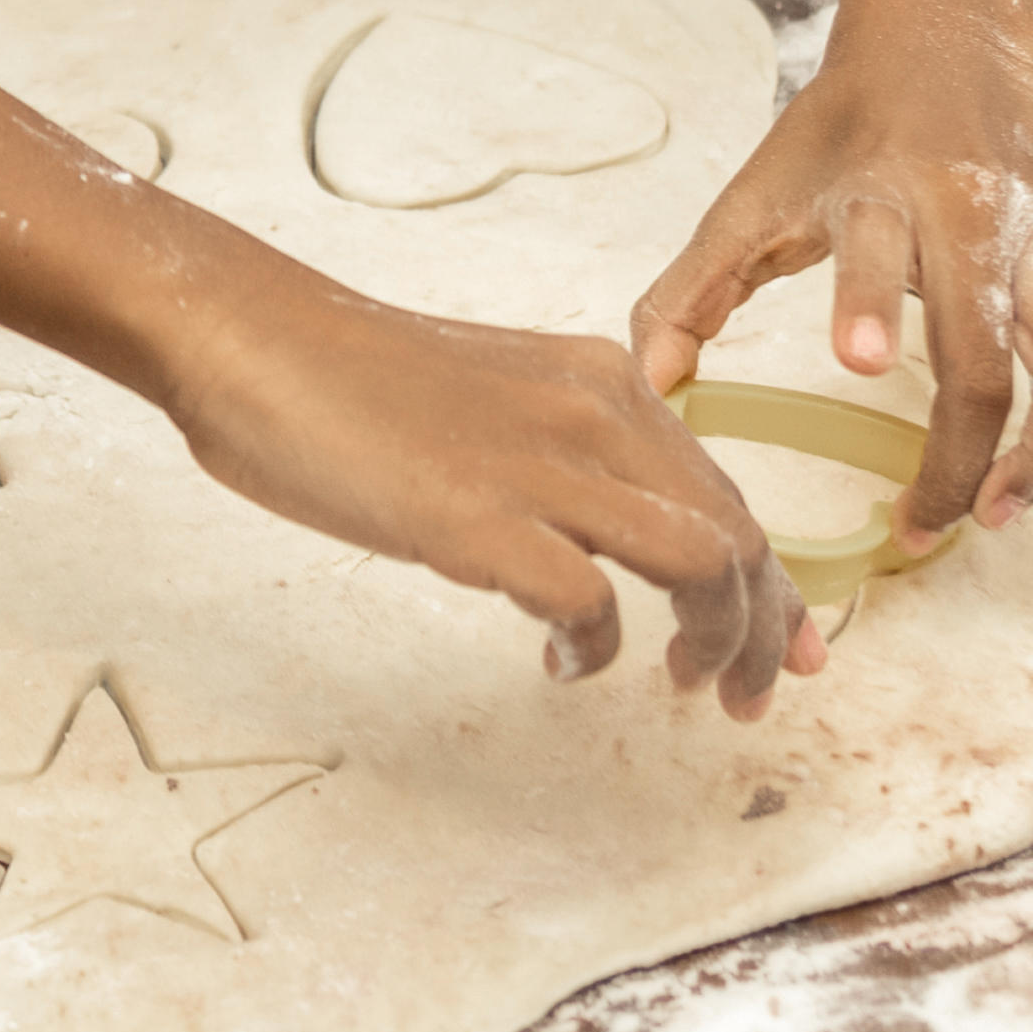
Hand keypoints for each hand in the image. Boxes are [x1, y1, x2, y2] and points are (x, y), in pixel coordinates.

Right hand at [161, 277, 806, 712]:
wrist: (254, 337)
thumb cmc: (349, 377)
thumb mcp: (497, 396)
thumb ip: (562, 448)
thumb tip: (601, 533)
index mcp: (603, 381)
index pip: (725, 492)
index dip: (768, 580)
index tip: (778, 642)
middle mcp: (596, 413)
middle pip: (736, 534)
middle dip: (761, 628)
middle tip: (742, 693)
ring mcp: (542, 464)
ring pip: (701, 563)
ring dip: (713, 640)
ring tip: (683, 686)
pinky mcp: (481, 516)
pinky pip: (589, 602)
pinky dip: (592, 648)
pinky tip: (557, 662)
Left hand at [629, 53, 1032, 540]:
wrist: (931, 45)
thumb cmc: (833, 140)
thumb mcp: (753, 199)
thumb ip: (692, 289)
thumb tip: (648, 383)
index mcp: (880, 198)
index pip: (878, 258)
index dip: (869, 305)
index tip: (856, 364)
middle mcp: (972, 218)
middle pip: (987, 353)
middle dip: (965, 448)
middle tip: (928, 521)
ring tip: (1016, 506)